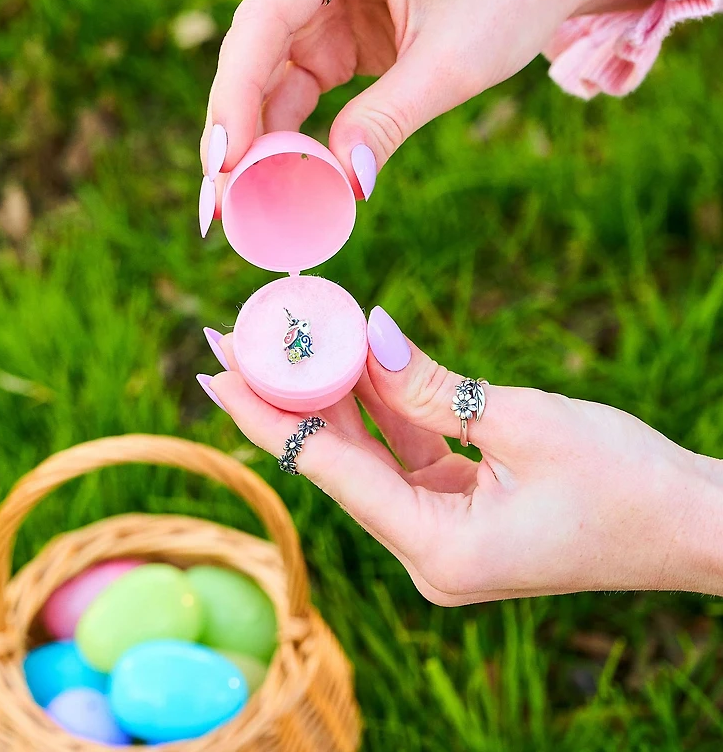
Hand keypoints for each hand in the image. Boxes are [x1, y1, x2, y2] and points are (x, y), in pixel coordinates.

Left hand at [198, 310, 722, 604]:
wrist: (693, 526)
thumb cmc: (626, 480)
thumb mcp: (522, 420)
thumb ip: (430, 382)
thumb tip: (362, 333)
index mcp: (438, 550)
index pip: (327, 470)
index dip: (265, 413)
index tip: (213, 366)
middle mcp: (427, 555)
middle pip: (337, 463)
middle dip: (289, 398)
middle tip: (238, 336)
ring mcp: (442, 537)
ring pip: (368, 457)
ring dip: (334, 398)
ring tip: (288, 338)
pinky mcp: (460, 516)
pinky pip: (405, 457)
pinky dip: (382, 410)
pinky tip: (351, 363)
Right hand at [199, 0, 654, 232]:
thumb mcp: (452, 61)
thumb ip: (390, 118)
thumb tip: (342, 183)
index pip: (266, 20)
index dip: (236, 92)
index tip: (226, 160)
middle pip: (253, 53)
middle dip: (234, 128)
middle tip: (217, 200)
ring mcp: (322, 3)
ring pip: (268, 78)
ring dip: (255, 141)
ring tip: (237, 204)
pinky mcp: (335, 38)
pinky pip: (297, 91)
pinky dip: (289, 136)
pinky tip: (278, 180)